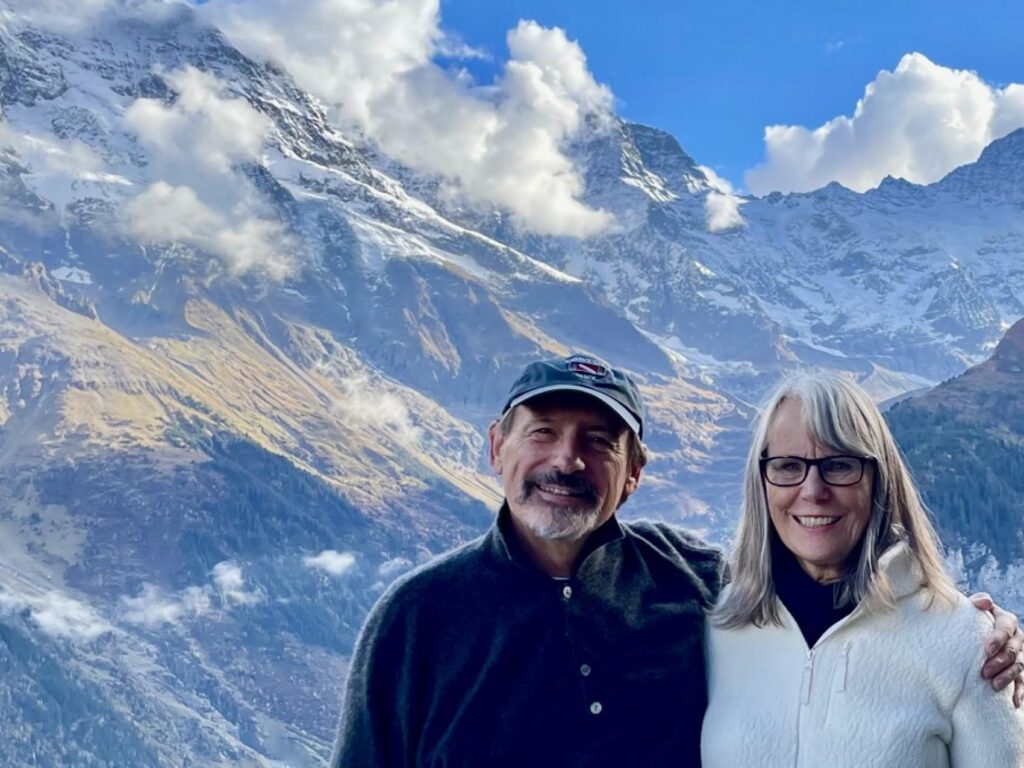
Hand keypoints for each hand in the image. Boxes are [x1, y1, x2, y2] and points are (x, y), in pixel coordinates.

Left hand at [971, 592, 1022, 707]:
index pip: (1006, 627)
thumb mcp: (973, 608)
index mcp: (1007, 620)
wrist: (974, 632)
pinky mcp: (1020, 670)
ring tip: (994, 686)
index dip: (997, 638)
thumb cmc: (972, 619)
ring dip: (1008, 677)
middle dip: (999, 662)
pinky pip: (1023, 682)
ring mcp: (1020, 654)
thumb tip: (982, 602)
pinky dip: (1020, 692)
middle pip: (1013, 651)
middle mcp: (1017, 638)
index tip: (985, 650)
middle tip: (984, 672)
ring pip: (1019, 667)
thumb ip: (978, 602)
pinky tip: (1015, 702)